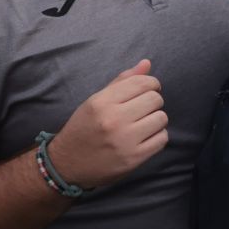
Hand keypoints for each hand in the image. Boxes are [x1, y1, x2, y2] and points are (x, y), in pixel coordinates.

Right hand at [47, 60, 166, 190]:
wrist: (67, 164)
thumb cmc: (83, 128)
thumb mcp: (95, 101)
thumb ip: (122, 82)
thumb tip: (146, 63)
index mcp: (102, 102)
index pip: (142, 83)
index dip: (151, 84)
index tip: (148, 90)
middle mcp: (113, 120)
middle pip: (155, 100)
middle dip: (153, 102)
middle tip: (143, 109)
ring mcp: (124, 141)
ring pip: (161, 119)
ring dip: (156, 120)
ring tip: (142, 124)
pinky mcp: (133, 158)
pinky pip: (162, 139)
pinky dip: (157, 136)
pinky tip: (144, 137)